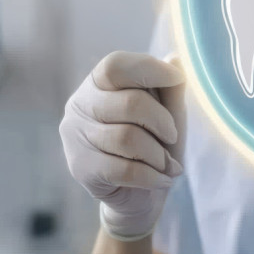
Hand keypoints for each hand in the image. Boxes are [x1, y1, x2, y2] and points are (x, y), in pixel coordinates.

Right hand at [59, 51, 186, 239]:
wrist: (138, 195)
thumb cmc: (154, 143)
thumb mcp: (169, 113)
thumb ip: (171, 88)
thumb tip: (176, 58)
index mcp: (99, 84)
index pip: (116, 66)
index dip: (150, 69)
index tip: (178, 79)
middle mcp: (79, 105)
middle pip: (129, 103)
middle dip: (163, 122)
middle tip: (172, 137)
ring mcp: (75, 137)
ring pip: (127, 138)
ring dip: (158, 154)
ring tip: (167, 164)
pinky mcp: (81, 168)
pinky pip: (124, 169)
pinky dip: (152, 176)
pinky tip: (163, 179)